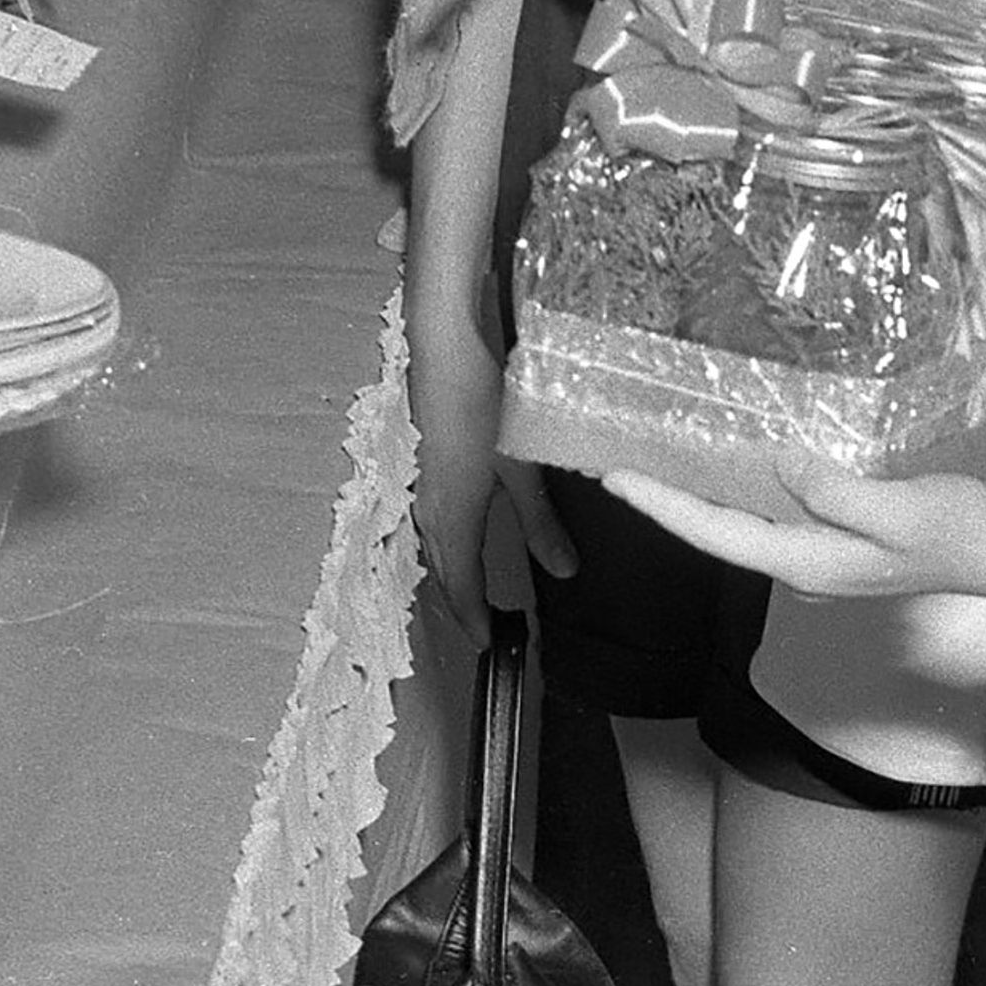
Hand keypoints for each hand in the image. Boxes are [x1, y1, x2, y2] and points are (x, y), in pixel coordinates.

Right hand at [406, 315, 574, 642]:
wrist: (445, 343)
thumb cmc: (486, 400)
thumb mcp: (523, 466)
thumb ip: (541, 521)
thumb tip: (564, 572)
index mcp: (454, 512)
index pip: (460, 581)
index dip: (473, 615)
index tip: (486, 643)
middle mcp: (430, 502)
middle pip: (440, 566)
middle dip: (458, 600)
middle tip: (479, 626)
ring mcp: (421, 477)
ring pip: (431, 541)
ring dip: (447, 570)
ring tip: (467, 589)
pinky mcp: (422, 455)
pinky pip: (427, 514)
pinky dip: (441, 538)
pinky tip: (454, 530)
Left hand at [599, 450, 985, 604]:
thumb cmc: (958, 530)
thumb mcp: (898, 507)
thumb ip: (835, 491)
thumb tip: (780, 464)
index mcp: (807, 562)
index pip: (714, 532)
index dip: (662, 505)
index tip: (615, 478)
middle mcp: (801, 566)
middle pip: (714, 531)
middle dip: (664, 500)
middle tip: (613, 464)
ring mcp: (817, 557)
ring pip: (737, 525)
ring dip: (695, 496)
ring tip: (652, 462)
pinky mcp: (833, 541)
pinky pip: (768, 516)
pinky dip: (734, 492)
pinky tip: (722, 468)